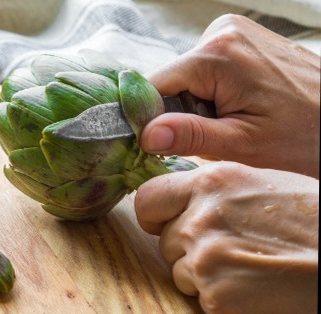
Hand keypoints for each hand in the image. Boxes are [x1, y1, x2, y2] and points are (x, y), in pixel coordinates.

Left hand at [134, 162, 317, 313]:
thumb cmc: (317, 223)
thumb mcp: (265, 186)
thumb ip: (217, 194)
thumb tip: (183, 206)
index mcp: (214, 181)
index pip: (149, 198)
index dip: (155, 216)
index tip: (163, 224)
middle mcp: (201, 218)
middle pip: (164, 242)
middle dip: (188, 251)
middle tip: (234, 253)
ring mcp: (205, 260)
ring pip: (180, 275)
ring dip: (206, 279)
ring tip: (253, 272)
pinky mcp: (217, 298)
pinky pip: (203, 303)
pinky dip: (227, 303)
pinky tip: (261, 293)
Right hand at [140, 14, 320, 177]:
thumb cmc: (303, 138)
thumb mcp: (241, 145)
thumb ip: (189, 136)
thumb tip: (145, 135)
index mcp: (216, 54)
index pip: (153, 86)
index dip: (150, 120)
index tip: (158, 148)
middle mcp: (222, 31)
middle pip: (170, 80)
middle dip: (182, 112)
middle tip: (218, 136)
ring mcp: (234, 31)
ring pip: (186, 77)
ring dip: (199, 105)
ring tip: (236, 122)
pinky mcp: (242, 38)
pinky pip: (207, 69)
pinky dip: (214, 93)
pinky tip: (242, 108)